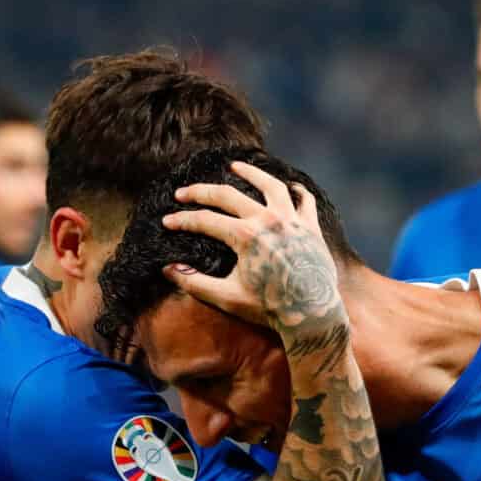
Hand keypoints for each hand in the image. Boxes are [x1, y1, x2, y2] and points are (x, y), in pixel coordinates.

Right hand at [163, 161, 343, 341]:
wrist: (313, 314)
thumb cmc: (270, 308)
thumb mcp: (227, 297)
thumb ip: (195, 283)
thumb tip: (168, 270)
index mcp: (245, 236)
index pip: (204, 221)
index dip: (182, 221)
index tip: (167, 222)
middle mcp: (267, 220)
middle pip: (227, 195)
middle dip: (200, 192)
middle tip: (183, 193)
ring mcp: (291, 220)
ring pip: (270, 185)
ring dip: (250, 173)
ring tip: (235, 166)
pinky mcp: (310, 227)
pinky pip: (305, 200)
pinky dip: (297, 191)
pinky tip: (289, 186)